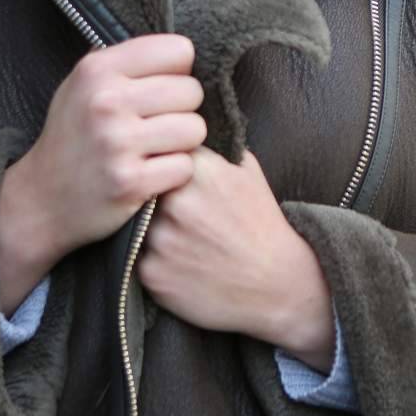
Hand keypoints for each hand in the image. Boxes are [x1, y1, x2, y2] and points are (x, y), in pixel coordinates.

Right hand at [0, 35, 206, 311]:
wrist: (41, 198)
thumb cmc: (73, 136)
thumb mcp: (82, 85)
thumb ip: (125, 62)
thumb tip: (180, 51)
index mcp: (97, 69)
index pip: (179, 51)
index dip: (177, 72)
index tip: (160, 89)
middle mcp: (106, 101)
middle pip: (192, 91)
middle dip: (182, 110)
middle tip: (157, 124)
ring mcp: (117, 142)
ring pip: (194, 129)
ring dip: (182, 143)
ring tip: (156, 148)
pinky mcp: (130, 181)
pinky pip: (185, 166)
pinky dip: (174, 173)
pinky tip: (151, 173)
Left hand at [138, 148, 335, 369]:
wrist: (277, 285)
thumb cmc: (263, 225)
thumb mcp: (249, 172)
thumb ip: (213, 149)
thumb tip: (182, 130)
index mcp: (199, 172)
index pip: (161, 153)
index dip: (166, 165)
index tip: (175, 177)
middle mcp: (175, 204)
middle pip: (145, 188)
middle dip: (158, 198)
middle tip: (184, 215)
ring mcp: (160, 241)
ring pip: (139, 225)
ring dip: (154, 231)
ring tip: (185, 241)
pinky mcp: (152, 274)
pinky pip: (140, 258)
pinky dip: (156, 260)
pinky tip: (182, 264)